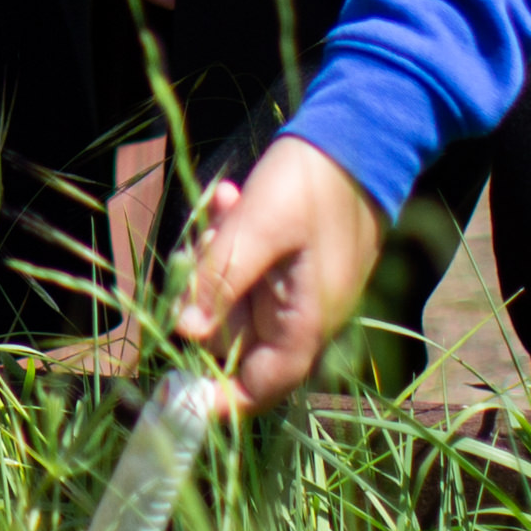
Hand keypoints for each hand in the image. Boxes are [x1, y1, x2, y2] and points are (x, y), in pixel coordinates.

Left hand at [175, 134, 384, 414]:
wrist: (358, 135)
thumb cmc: (312, 185)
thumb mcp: (259, 229)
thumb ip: (222, 280)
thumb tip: (184, 329)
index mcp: (305, 323)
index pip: (259, 387)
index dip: (215, 395)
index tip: (172, 383)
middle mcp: (303, 317)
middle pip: (234, 337)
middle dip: (204, 299)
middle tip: (200, 245)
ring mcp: (297, 291)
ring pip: (234, 298)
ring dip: (216, 260)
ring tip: (223, 208)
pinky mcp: (291, 265)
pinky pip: (247, 268)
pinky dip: (231, 241)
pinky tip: (230, 200)